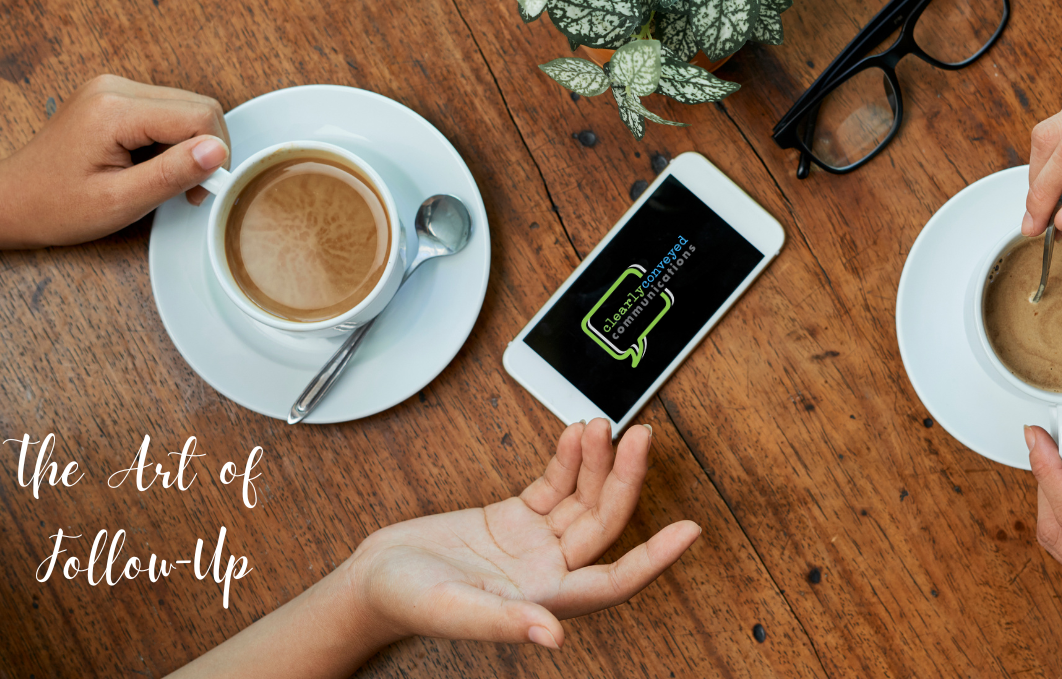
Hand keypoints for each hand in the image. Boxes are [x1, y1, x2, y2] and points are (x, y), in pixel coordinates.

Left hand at [0, 74, 229, 249]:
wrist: (12, 200)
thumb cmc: (55, 205)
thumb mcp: (120, 201)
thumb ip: (172, 173)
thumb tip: (217, 150)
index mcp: (114, 109)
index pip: (199, 116)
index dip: (212, 156)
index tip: (200, 190)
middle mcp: (114, 88)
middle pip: (197, 107)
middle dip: (203, 150)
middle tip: (187, 189)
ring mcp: (112, 89)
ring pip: (185, 108)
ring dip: (187, 146)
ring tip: (162, 179)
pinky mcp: (114, 98)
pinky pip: (166, 111)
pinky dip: (170, 141)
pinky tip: (150, 165)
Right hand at [344, 418, 699, 648]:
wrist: (371, 582)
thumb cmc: (405, 602)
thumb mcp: (452, 609)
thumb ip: (503, 623)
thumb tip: (552, 637)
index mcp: (543, 598)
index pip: (614, 579)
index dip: (655, 558)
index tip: (691, 531)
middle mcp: (547, 571)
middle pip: (603, 523)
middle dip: (624, 479)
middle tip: (640, 436)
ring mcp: (533, 544)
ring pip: (582, 499)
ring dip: (597, 463)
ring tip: (604, 425)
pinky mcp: (514, 519)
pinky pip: (553, 486)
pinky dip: (567, 461)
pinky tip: (576, 435)